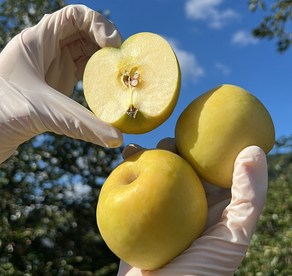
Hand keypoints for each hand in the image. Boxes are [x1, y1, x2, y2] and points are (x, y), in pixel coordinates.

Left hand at [0, 5, 122, 163]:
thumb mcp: (42, 110)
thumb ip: (81, 123)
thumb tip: (116, 139)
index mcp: (37, 41)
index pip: (74, 16)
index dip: (98, 24)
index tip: (112, 44)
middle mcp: (46, 51)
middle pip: (83, 33)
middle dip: (105, 42)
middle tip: (120, 60)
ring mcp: (51, 68)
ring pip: (83, 53)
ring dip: (102, 60)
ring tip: (116, 74)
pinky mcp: (54, 86)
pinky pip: (81, 72)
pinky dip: (96, 77)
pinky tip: (104, 88)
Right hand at [119, 140, 267, 274]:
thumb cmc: (199, 273)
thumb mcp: (234, 237)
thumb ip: (249, 198)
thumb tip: (254, 151)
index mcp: (213, 205)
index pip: (213, 167)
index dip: (208, 145)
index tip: (199, 128)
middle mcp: (189, 203)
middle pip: (182, 166)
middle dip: (174, 149)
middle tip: (167, 141)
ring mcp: (163, 207)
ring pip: (156, 172)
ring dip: (147, 156)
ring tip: (137, 149)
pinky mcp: (140, 213)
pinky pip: (133, 185)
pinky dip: (127, 170)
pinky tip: (123, 160)